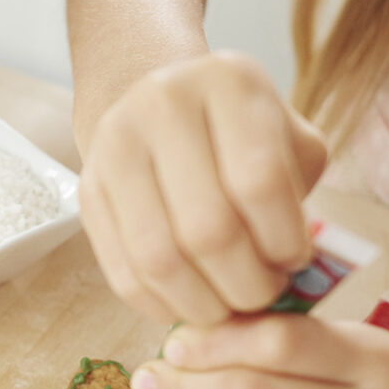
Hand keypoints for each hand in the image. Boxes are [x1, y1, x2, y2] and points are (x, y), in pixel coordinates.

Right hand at [78, 52, 330, 324]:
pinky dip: (160, 305)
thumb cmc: (240, 135)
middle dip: (245, 284)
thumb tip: (297, 276)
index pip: (260, 181)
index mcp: (228, 82)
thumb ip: (301, 197)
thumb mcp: (287, 142)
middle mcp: (163, 104)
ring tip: (228, 306)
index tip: (295, 262)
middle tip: (263, 296)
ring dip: (202, 303)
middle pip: (208, 228)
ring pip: (160, 259)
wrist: (162, 106)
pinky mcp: (87, 190)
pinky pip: (122, 271)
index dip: (284, 239)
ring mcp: (114, 146)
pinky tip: (188, 304)